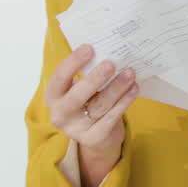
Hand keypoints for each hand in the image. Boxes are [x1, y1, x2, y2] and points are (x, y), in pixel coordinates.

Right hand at [44, 44, 138, 168]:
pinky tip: (134, 89)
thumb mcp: (82, 87)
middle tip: (112, 64)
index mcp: (53, 95)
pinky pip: (112, 118)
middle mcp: (60, 113)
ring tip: (130, 73)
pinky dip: (124, 101)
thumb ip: (88, 71)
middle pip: (78, 95)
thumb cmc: (89, 101)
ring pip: (99, 105)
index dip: (73, 62)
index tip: (89, 48)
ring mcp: (76, 129)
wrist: (98, 135)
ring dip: (117, 88)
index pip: (60, 77)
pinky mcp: (94, 138)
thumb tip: (108, 47)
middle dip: (95, 78)